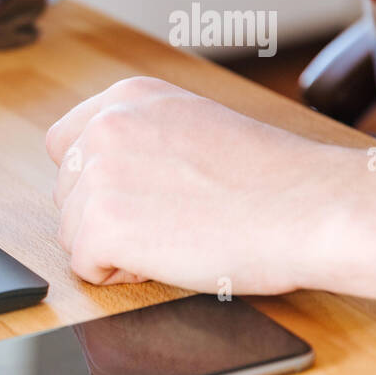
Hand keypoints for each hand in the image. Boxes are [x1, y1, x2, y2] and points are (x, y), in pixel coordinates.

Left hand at [45, 76, 348, 294]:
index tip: (136, 196)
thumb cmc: (270, 177)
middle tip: (170, 222)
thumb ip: (141, 136)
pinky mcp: (101, 227)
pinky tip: (168, 259)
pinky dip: (119, 276)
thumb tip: (99, 169)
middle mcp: (105, 128)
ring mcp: (99, 176)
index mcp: (127, 98)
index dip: (94, 182)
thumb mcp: (194, 125)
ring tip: (176, 238)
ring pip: (72, 233)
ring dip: (115, 248)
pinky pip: (84, 267)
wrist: (310, 208)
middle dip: (105, 218)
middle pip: (67, 194)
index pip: (65, 146)